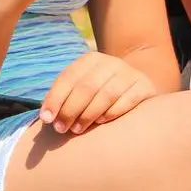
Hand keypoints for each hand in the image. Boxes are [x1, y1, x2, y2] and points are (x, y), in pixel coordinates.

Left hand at [39, 51, 155, 134]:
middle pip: (87, 86)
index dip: (55, 99)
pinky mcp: (144, 86)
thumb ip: (64, 99)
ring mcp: (129, 73)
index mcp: (90, 60)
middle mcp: (110, 63)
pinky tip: (101, 122)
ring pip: (107, 94)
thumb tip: (46, 118)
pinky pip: (128, 100)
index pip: (68, 78)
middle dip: (71, 110)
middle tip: (61, 129)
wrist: (136, 85)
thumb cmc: (100, 93)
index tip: (47, 119)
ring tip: (78, 130)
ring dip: (89, 114)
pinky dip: (112, 112)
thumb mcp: (81, 88)